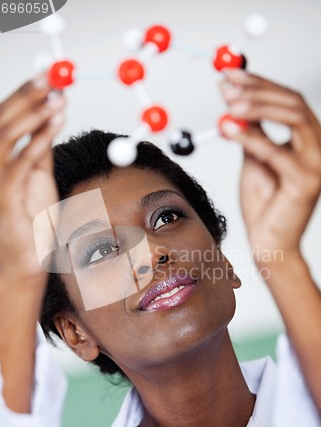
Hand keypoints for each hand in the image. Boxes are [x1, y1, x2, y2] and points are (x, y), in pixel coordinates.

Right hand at [0, 76, 65, 279]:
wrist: (28, 261)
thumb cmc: (32, 221)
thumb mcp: (38, 178)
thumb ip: (39, 149)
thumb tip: (50, 118)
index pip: (3, 117)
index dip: (24, 94)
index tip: (47, 76)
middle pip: (2, 120)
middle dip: (27, 96)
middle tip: (52, 78)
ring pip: (7, 136)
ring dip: (34, 114)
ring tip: (57, 98)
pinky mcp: (3, 198)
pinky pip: (21, 163)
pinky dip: (38, 141)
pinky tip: (54, 124)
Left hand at [219, 70, 320, 267]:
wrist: (268, 241)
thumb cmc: (263, 201)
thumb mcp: (253, 154)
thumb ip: (247, 125)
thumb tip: (229, 92)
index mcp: (307, 136)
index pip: (287, 98)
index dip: (258, 82)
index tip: (229, 73)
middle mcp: (318, 145)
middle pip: (293, 102)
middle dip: (258, 89)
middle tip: (228, 85)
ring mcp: (317, 163)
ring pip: (293, 117)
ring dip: (259, 105)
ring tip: (229, 104)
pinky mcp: (307, 181)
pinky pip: (277, 152)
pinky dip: (251, 137)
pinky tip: (227, 129)